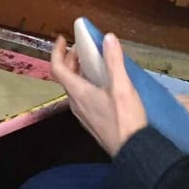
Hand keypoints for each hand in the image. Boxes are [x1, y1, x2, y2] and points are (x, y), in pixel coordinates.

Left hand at [49, 33, 148, 157]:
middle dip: (70, 59)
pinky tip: (102, 84)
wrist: (132, 150)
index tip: (62, 39)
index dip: (57, 52)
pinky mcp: (92, 121)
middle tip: (81, 48)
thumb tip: (108, 38)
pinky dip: (86, 84)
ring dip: (78, 72)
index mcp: (78, 92)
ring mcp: (83, 114)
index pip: (57, 69)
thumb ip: (114, 61)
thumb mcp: (122, 86)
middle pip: (65, 77)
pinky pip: (82, 98)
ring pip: (73, 88)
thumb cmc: (125, 118)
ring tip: (92, 62)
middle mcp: (76, 103)